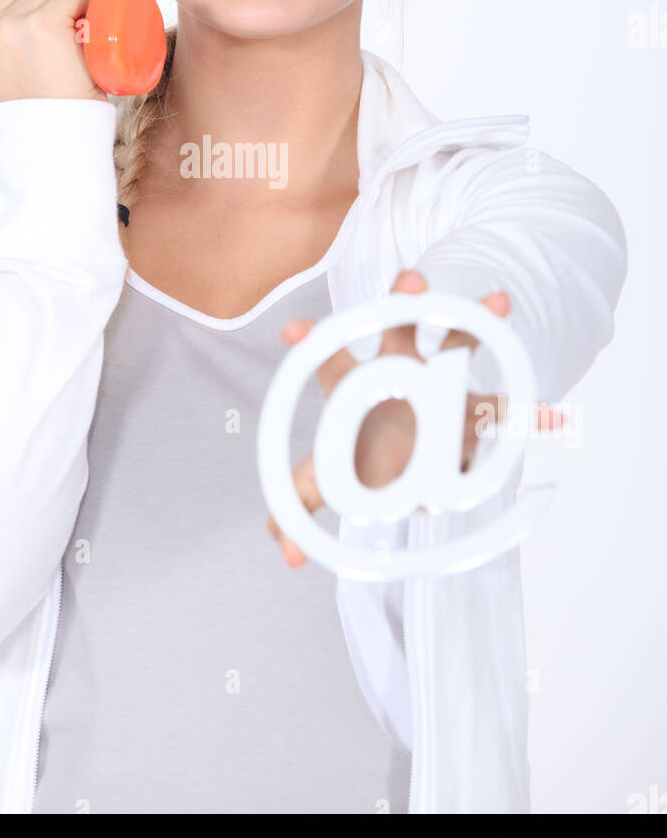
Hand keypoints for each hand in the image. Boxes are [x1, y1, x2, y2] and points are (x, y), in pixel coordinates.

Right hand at [0, 0, 109, 109]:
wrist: (47, 143)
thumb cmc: (18, 114)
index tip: (19, 20)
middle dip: (34, 5)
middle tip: (43, 46)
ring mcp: (8, 26)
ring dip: (60, 9)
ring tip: (60, 49)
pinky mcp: (44, 25)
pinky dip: (83, 9)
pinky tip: (80, 35)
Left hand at [267, 269, 563, 567]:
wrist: (408, 454)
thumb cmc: (363, 453)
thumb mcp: (327, 477)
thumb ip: (299, 504)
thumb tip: (287, 558)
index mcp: (356, 384)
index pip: (328, 356)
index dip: (310, 340)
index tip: (292, 329)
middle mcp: (399, 372)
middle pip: (400, 327)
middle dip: (407, 300)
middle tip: (414, 279)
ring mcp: (439, 385)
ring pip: (461, 345)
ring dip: (480, 324)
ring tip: (499, 300)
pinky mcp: (471, 412)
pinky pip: (504, 410)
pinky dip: (529, 414)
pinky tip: (550, 417)